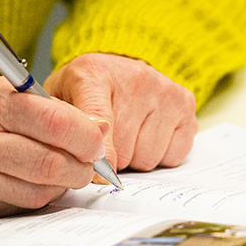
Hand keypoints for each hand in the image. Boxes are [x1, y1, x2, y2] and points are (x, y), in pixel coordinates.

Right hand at [0, 77, 106, 220]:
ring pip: (40, 190)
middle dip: (82, 166)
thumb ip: (44, 106)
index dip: (86, 134)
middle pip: (51, 162)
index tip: (97, 139)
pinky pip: (21, 205)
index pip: (53, 120)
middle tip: (89, 162)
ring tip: (63, 170)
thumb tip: (97, 125)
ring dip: (63, 183)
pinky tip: (35, 182)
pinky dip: (39, 196)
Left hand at [44, 54, 197, 172]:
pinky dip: (160, 155)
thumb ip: (62, 129)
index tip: (99, 174)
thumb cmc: (85, 91)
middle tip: (106, 143)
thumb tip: (81, 164)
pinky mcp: (185, 104)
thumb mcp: (59, 101)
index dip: (99, 153)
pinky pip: (173, 155)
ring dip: (135, 158)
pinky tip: (148, 134)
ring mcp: (164, 90)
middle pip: (124, 151)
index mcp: (93, 73)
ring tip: (127, 135)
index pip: (99, 119)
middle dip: (113, 159)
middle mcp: (135, 77)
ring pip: (148, 158)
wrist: (116, 70)